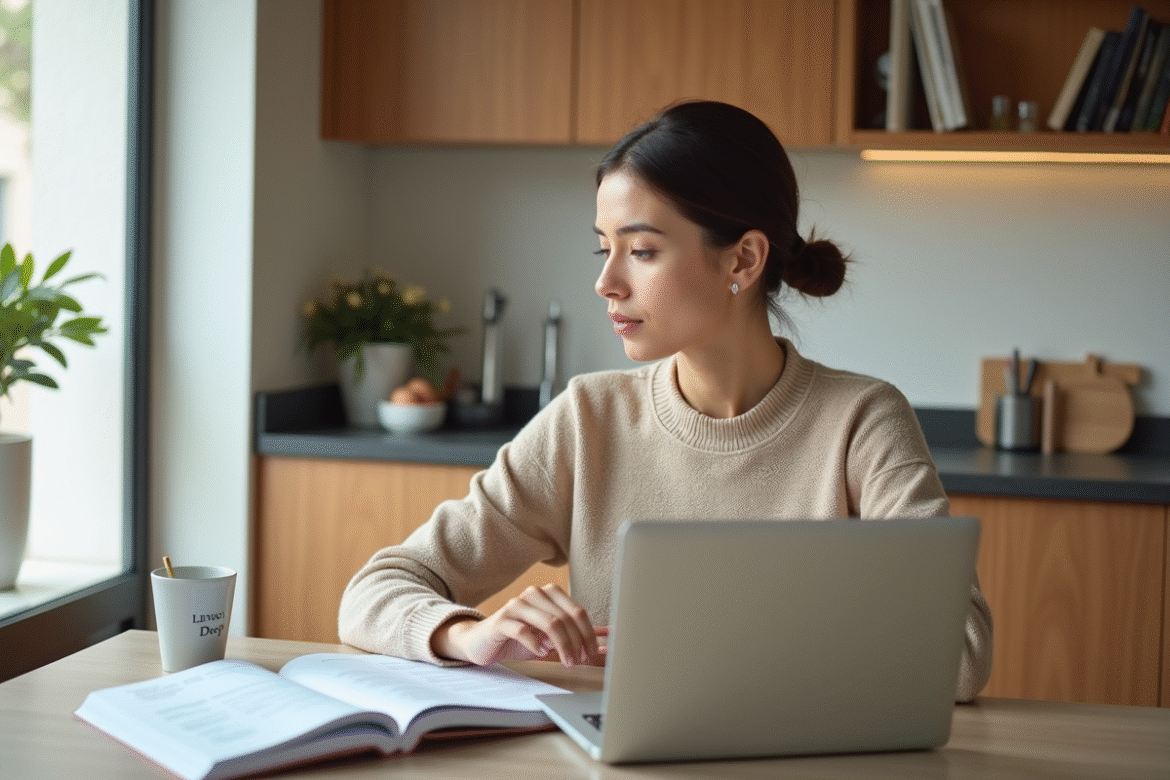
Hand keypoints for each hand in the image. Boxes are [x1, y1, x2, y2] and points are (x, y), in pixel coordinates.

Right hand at [433, 584, 605, 667]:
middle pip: (566, 617)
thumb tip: (604, 647)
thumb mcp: (548, 639)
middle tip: (580, 661)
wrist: (481, 641)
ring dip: (563, 646)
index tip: (592, 653)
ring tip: (567, 662)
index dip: (588, 634)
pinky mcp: (502, 620)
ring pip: (549, 623)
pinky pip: (524, 630)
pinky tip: (541, 653)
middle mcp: (534, 594)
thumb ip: (571, 639)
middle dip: (577, 642)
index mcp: (548, 594)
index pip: (578, 611)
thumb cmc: (519, 639)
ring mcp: (517, 605)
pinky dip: (536, 644)